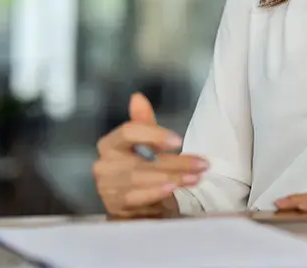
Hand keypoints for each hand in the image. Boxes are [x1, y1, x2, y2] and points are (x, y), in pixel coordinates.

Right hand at [92, 93, 208, 217]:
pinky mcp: (114, 206)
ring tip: (195, 177)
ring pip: (141, 179)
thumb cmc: (143, 172)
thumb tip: (137, 97)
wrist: (136, 209)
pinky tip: (172, 189)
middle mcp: (104, 165)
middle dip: (175, 161)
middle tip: (202, 164)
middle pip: (141, 159)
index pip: (128, 132)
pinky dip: (154, 193)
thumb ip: (144, 124)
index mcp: (110, 144)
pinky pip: (135, 198)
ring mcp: (106, 187)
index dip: (153, 135)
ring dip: (172, 177)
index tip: (179, 141)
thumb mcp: (146, 146)